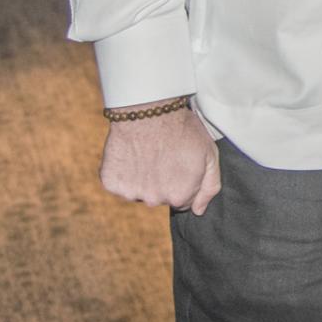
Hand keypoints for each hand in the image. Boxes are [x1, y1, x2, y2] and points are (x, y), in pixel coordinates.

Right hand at [99, 105, 221, 213]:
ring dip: (142, 178)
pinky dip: (123, 172)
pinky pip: (119, 184)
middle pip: (160, 197)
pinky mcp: (111, 183)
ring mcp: (131, 193)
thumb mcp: (209, 154)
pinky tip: (131, 154)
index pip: (183, 202)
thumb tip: (199, 211)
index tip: (180, 164)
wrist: (149, 110)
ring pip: (139, 191)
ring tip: (147, 152)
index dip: (183, 181)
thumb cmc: (182, 130)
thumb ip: (209, 186)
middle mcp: (155, 200)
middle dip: (163, 181)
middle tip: (164, 155)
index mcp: (180, 196)